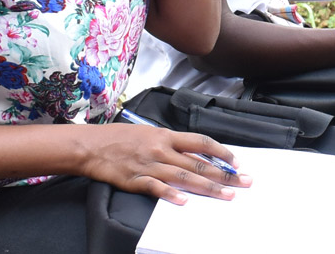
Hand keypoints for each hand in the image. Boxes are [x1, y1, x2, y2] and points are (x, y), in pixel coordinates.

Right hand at [82, 123, 251, 204]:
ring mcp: (149, 165)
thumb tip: (191, 152)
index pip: (200, 142)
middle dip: (224, 174)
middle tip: (244, 182)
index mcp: (164, 135)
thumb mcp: (146, 132)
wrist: (91, 146)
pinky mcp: (136, 180)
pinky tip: (185, 202)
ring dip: (208, 188)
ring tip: (227, 196)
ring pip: (184, 177)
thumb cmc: (117, 137)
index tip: (235, 162)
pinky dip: (171, 195)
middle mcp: (160, 149)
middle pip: (198, 163)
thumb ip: (168, 142)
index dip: (220, 152)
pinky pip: (157, 188)